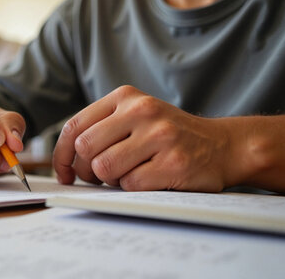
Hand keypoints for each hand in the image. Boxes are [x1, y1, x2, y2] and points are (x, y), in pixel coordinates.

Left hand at [54, 85, 240, 191]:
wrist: (223, 145)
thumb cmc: (169, 135)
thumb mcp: (135, 117)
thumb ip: (101, 128)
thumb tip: (63, 161)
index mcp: (126, 97)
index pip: (75, 126)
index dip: (61, 155)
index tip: (63, 173)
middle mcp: (142, 111)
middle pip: (85, 149)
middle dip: (86, 171)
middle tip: (99, 177)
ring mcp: (160, 136)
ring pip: (105, 168)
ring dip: (111, 180)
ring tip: (129, 174)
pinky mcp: (173, 163)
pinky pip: (130, 184)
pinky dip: (133, 188)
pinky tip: (150, 179)